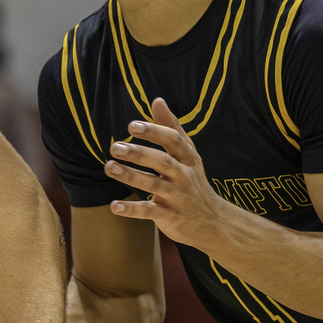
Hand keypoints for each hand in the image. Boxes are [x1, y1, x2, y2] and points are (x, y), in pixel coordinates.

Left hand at [105, 98, 228, 249]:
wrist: (212, 222)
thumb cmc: (193, 181)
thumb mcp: (187, 154)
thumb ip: (171, 128)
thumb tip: (157, 100)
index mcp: (187, 158)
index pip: (173, 141)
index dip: (154, 132)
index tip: (132, 126)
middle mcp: (184, 176)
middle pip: (162, 162)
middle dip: (138, 153)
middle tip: (114, 147)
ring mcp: (177, 197)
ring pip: (154, 185)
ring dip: (130, 176)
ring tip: (109, 168)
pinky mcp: (169, 217)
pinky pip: (149, 212)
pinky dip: (132, 209)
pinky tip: (114, 206)